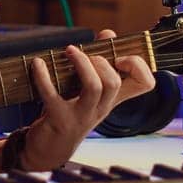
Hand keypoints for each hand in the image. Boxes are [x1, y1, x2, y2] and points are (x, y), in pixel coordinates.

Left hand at [20, 30, 154, 169]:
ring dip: (82, 64)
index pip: (145, 84)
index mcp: (113, 99)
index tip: (120, 55)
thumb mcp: (89, 90)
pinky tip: (37, 64)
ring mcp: (82, 116)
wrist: (51, 149)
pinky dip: (43, 76)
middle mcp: (102, 108)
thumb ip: (100, 60)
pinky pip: (52, 95)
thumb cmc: (71, 112)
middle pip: (115, 82)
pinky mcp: (59, 119)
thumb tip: (108, 32)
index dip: (139, 65)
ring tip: (69, 51)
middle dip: (102, 61)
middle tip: (87, 55)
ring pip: (94, 88)